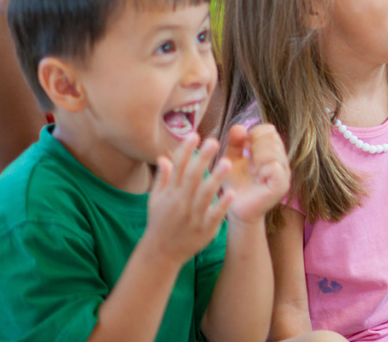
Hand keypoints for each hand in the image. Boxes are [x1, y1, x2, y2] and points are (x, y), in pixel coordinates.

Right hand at [145, 134, 232, 265]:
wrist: (161, 252)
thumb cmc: (160, 222)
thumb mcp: (155, 200)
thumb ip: (162, 179)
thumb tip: (164, 157)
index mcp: (169, 193)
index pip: (177, 167)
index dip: (185, 150)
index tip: (194, 135)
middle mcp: (180, 202)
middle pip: (191, 177)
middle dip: (202, 158)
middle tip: (214, 141)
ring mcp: (192, 216)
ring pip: (205, 194)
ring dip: (216, 178)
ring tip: (228, 162)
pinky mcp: (205, 229)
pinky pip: (214, 215)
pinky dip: (222, 205)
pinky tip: (232, 193)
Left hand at [219, 124, 290, 224]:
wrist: (235, 208)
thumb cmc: (235, 184)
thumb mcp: (231, 159)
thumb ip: (235, 143)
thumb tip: (239, 127)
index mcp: (272, 152)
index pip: (269, 130)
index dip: (253, 134)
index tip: (243, 148)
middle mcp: (282, 160)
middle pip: (272, 137)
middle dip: (254, 146)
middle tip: (247, 162)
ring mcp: (285, 173)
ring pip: (274, 150)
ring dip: (257, 158)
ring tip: (251, 170)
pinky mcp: (282, 185)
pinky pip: (275, 167)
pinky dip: (262, 169)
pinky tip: (256, 177)